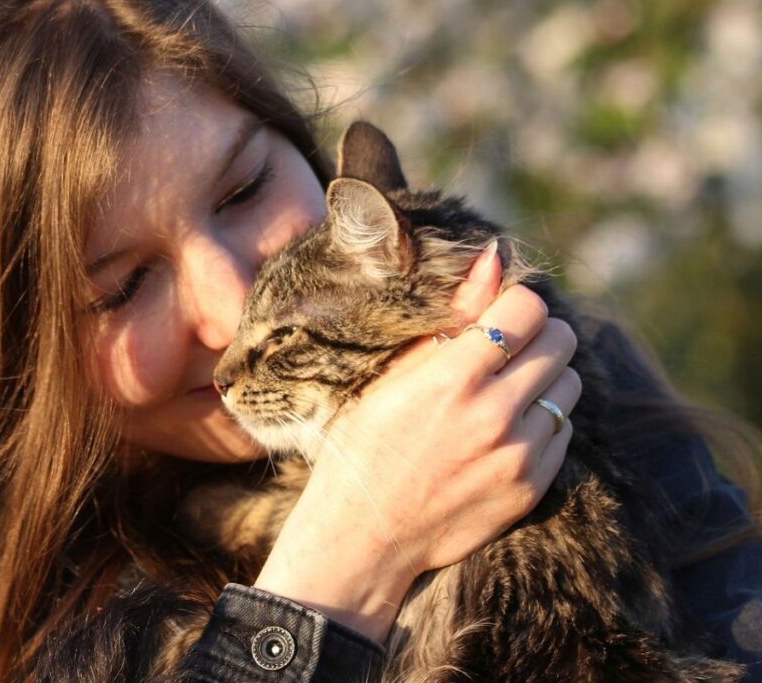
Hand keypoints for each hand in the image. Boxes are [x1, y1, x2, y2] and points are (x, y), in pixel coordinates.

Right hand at [254, 242, 581, 641]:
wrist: (365, 534)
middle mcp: (493, 414)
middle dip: (538, 336)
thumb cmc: (366, 444)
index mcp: (452, 377)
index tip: (500, 317)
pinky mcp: (532, 487)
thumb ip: (453, 315)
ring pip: (570, 386)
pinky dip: (542, 424)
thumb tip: (495, 257)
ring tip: (505, 394)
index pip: (528, 308)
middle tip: (508, 351)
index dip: (516, 305)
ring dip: (544, 380)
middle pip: (561, 342)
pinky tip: (504, 433)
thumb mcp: (395, 374)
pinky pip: (564, 432)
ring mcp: (518, 455)